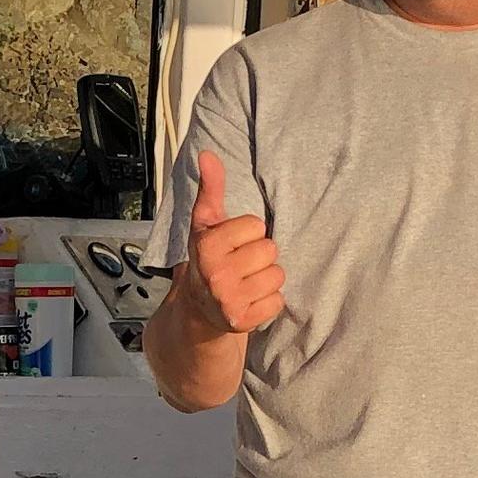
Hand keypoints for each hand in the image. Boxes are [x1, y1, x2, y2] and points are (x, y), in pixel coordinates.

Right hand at [174, 155, 285, 336]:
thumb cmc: (209, 259)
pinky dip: (268, 302)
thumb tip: (207, 155)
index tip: (232, 245)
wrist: (199, 309)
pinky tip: (250, 300)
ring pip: (277, 276)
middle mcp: (216, 275)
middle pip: (270, 250)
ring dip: (266, 279)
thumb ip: (211, 188)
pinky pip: (278, 301)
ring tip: (246, 282)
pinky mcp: (243, 322)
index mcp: (207, 246)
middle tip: (240, 265)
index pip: (256, 226)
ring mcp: (229, 301)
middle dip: (259, 256)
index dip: (248, 233)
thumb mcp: (206, 223)